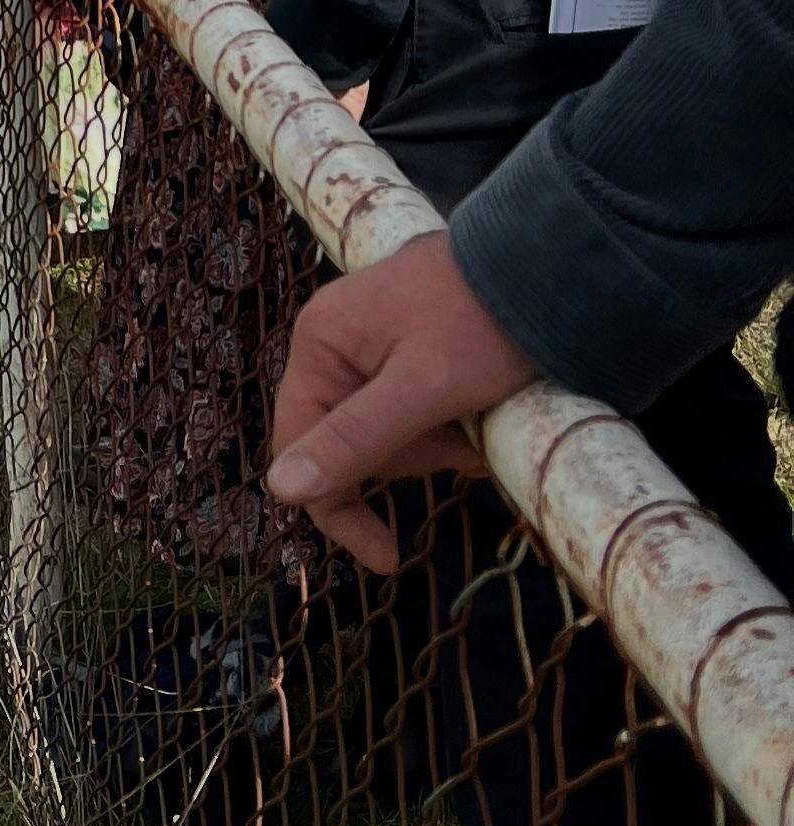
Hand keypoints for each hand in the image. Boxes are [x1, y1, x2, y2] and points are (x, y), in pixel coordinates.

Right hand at [264, 234, 534, 570]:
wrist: (546, 266)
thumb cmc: (479, 326)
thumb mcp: (420, 392)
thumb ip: (352, 441)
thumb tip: (279, 491)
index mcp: (320, 344)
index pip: (300, 444)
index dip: (338, 506)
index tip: (388, 559)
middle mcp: (334, 342)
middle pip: (348, 440)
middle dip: (408, 459)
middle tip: (463, 447)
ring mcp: (371, 343)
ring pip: (385, 431)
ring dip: (434, 445)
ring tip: (480, 427)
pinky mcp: (408, 348)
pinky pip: (409, 411)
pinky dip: (445, 426)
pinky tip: (478, 417)